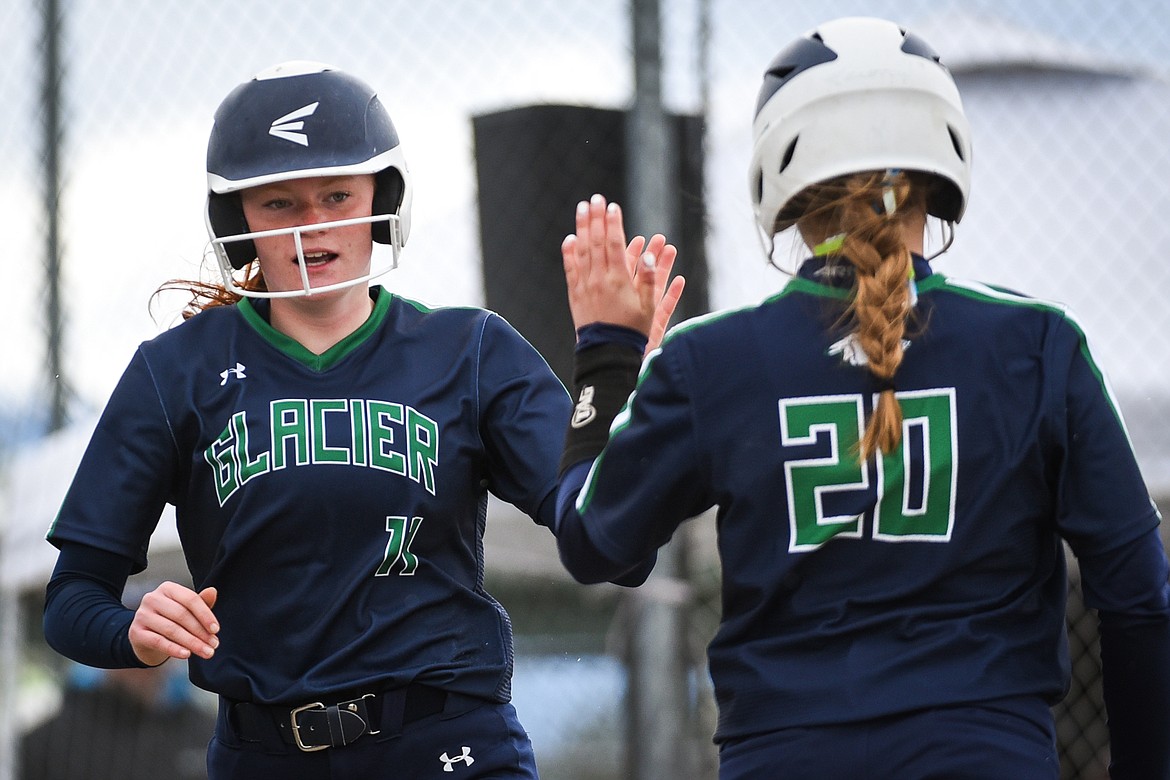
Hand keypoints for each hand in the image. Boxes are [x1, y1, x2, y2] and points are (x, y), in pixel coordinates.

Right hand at [128, 581, 218, 665]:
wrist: (146, 635)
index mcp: (168, 588)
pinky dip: (174, 649)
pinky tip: (187, 654)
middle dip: (201, 632)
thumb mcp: (187, 609)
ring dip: (192, 643)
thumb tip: (213, 591)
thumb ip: (201, 602)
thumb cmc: (171, 619)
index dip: (205, 615)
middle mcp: (152, 598)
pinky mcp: (135, 632)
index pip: (190, 599)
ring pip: (171, 629)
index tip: (216, 630)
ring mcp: (142, 615)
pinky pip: (158, 641)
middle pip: (182, 615)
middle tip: (214, 645)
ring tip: (206, 652)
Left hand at [562, 194, 684, 352]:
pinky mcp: (575, 296)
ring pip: (582, 251)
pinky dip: (569, 253)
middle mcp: (599, 280)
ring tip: (582, 210)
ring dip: (582, 228)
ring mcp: (585, 286)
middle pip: (596, 242)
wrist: (607, 353)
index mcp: (618, 280)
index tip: (612, 207)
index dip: (613, 224)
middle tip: (595, 198)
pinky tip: (569, 240)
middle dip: (596, 218)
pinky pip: (571, 270)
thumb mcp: (648, 308)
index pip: (615, 245)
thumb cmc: (632, 332)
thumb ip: (649, 280)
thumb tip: (647, 254)